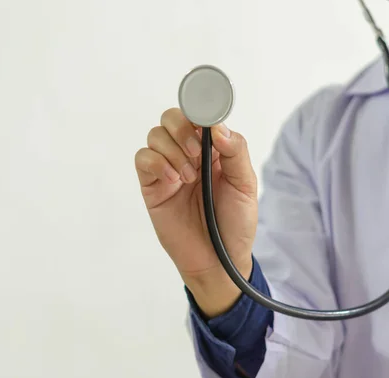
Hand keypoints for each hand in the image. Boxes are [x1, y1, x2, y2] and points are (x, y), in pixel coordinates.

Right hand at [135, 108, 258, 316]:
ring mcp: (168, 168)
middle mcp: (188, 153)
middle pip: (172, 118)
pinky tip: (173, 181)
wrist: (218, 260)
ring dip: (171, 150)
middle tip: (196, 153)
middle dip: (182, 129)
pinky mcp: (152, 185)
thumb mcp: (246, 185)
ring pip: (156, 135)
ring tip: (188, 177)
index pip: (200, 115)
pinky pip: (142, 159)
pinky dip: (156, 163)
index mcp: (214, 149)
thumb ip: (236, 151)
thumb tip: (217, 127)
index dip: (199, 108)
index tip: (204, 117)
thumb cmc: (235, 223)